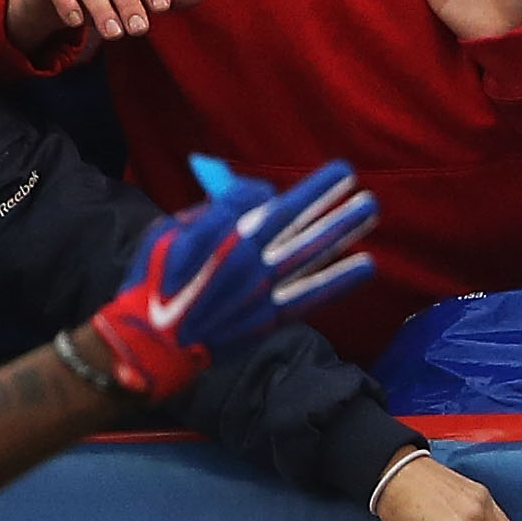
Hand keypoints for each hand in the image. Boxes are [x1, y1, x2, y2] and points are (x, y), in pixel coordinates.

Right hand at [84, 161, 381, 397]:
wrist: (151, 343)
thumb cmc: (154, 282)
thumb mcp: (169, 233)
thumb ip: (212, 213)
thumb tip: (255, 199)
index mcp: (222, 237)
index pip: (264, 201)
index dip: (292, 189)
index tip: (308, 182)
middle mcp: (249, 260)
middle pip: (295, 220)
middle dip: (326, 198)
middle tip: (353, 176)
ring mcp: (262, 290)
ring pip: (310, 251)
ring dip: (341, 228)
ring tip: (370, 208)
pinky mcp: (269, 319)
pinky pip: (311, 295)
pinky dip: (339, 280)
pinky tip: (366, 264)